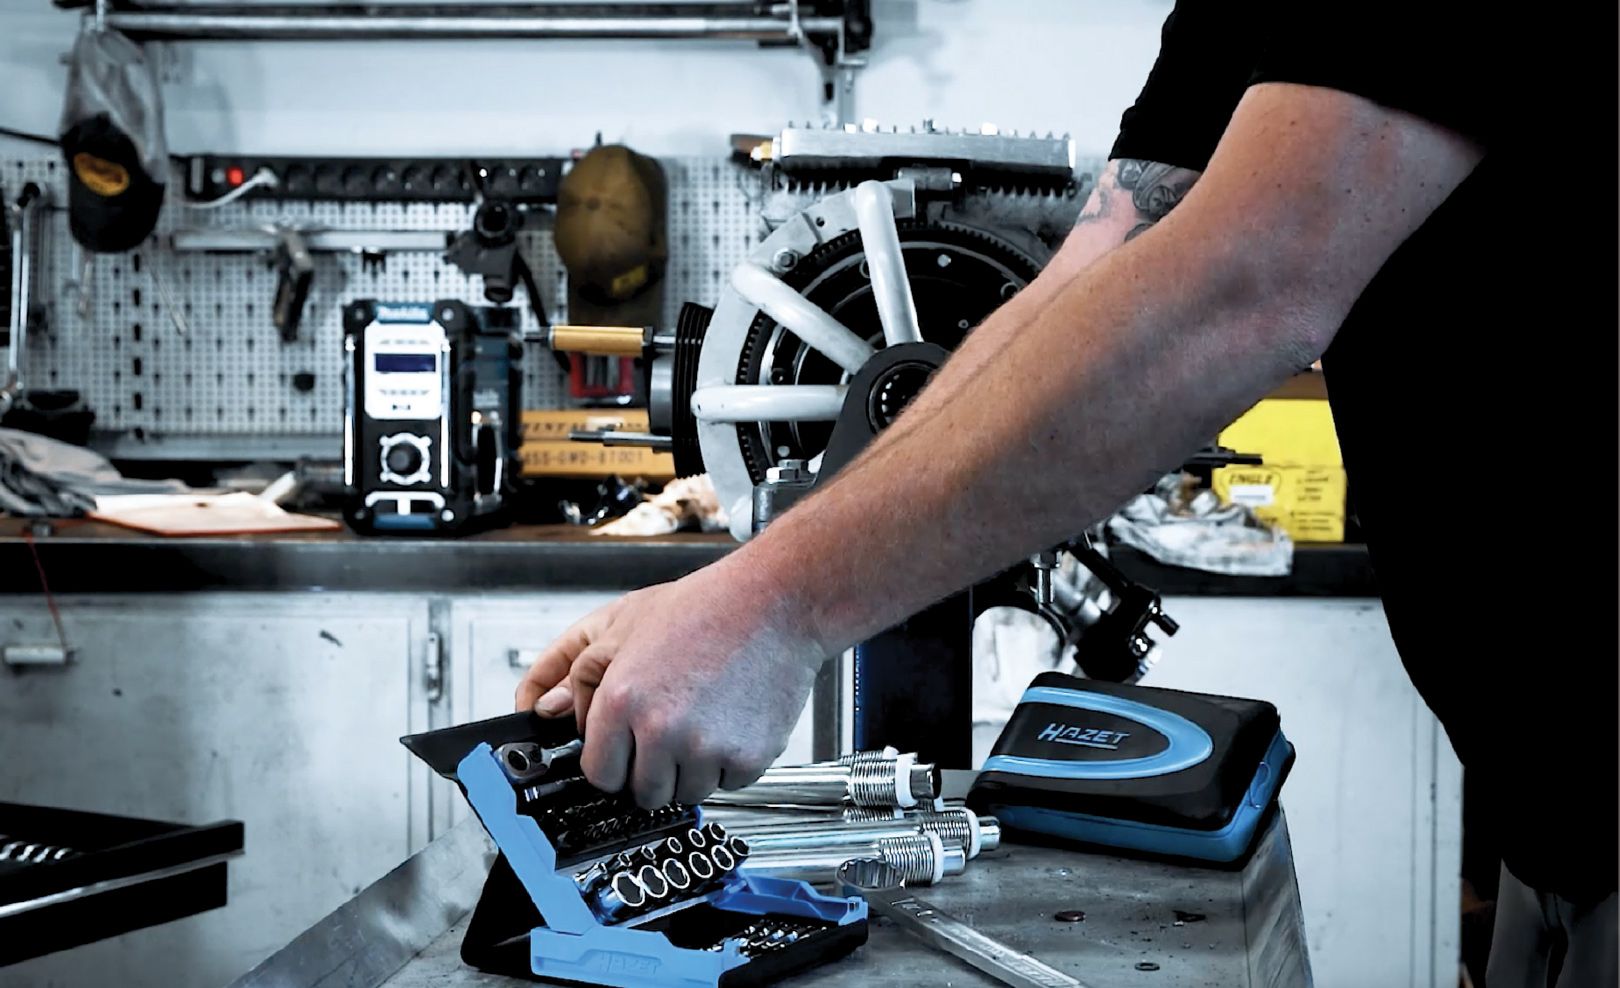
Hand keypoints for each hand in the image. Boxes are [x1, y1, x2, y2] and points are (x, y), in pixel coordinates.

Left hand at [514, 559, 827, 806]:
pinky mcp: (748, 758)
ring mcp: (706, 749)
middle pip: (641, 792)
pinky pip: (727, 785)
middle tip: (668, 728)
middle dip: (649, 768)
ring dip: (689, 770)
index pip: (598, 773)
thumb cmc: (705, 608)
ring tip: (702, 719)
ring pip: (685, 794)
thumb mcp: (624, 623)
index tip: (622, 750)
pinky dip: (728, 763)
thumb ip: (577, 672)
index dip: (610, 761)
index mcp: (622, 699)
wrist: (777, 603)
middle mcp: (661, 729)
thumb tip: (547, 711)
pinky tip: (730, 720)